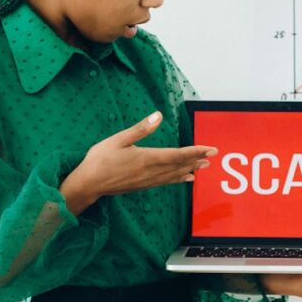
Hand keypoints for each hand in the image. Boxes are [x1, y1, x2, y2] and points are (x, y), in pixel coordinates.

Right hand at [79, 110, 217, 198]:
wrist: (88, 184)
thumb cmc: (100, 159)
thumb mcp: (118, 139)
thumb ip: (140, 129)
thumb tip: (158, 115)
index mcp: (146, 158)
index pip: (177, 154)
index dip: (195, 151)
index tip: (210, 148)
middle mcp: (150, 171)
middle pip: (179, 165)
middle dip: (197, 159)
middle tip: (213, 155)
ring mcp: (147, 181)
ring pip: (174, 175)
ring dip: (190, 169)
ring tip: (204, 166)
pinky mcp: (142, 186)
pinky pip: (165, 182)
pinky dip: (178, 179)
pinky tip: (185, 178)